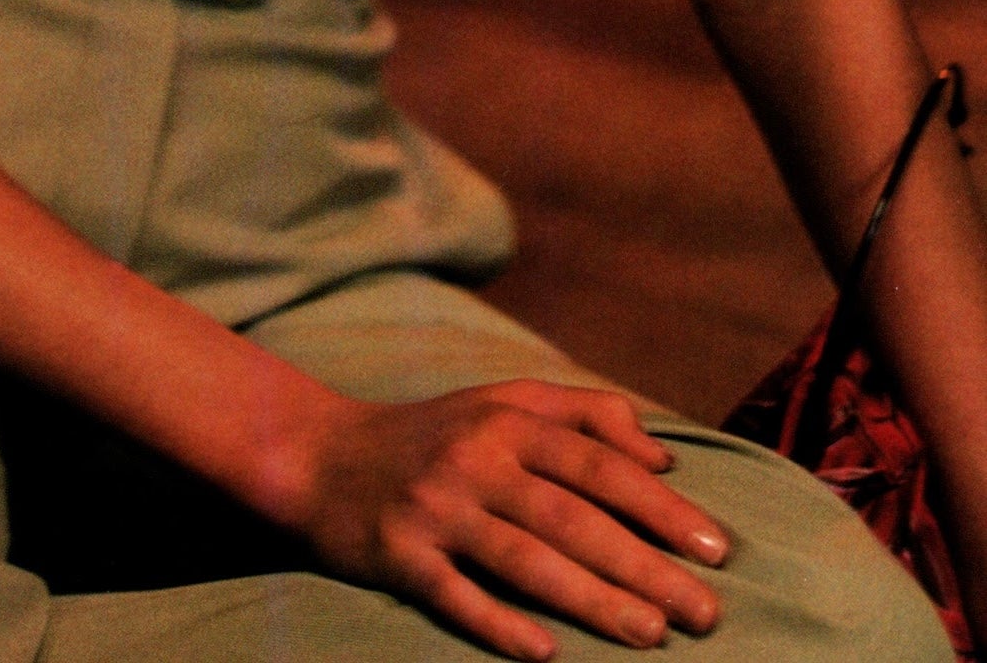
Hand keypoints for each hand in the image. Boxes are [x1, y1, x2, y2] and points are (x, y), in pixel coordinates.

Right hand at [291, 380, 727, 660]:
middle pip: (571, 516)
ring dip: (591, 600)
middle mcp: (474, 459)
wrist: (322, 458)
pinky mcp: (398, 556)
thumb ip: (584, 414)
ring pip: (524, 560)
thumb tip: (664, 454)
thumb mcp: (501, 403)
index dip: (660, 505)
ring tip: (651, 636)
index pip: (597, 463)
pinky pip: (455, 596)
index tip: (717, 548)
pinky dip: (498, 624)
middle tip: (705, 613)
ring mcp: (436, 509)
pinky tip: (545, 654)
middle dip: (644, 566)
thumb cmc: (433, 434)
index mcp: (506, 420)